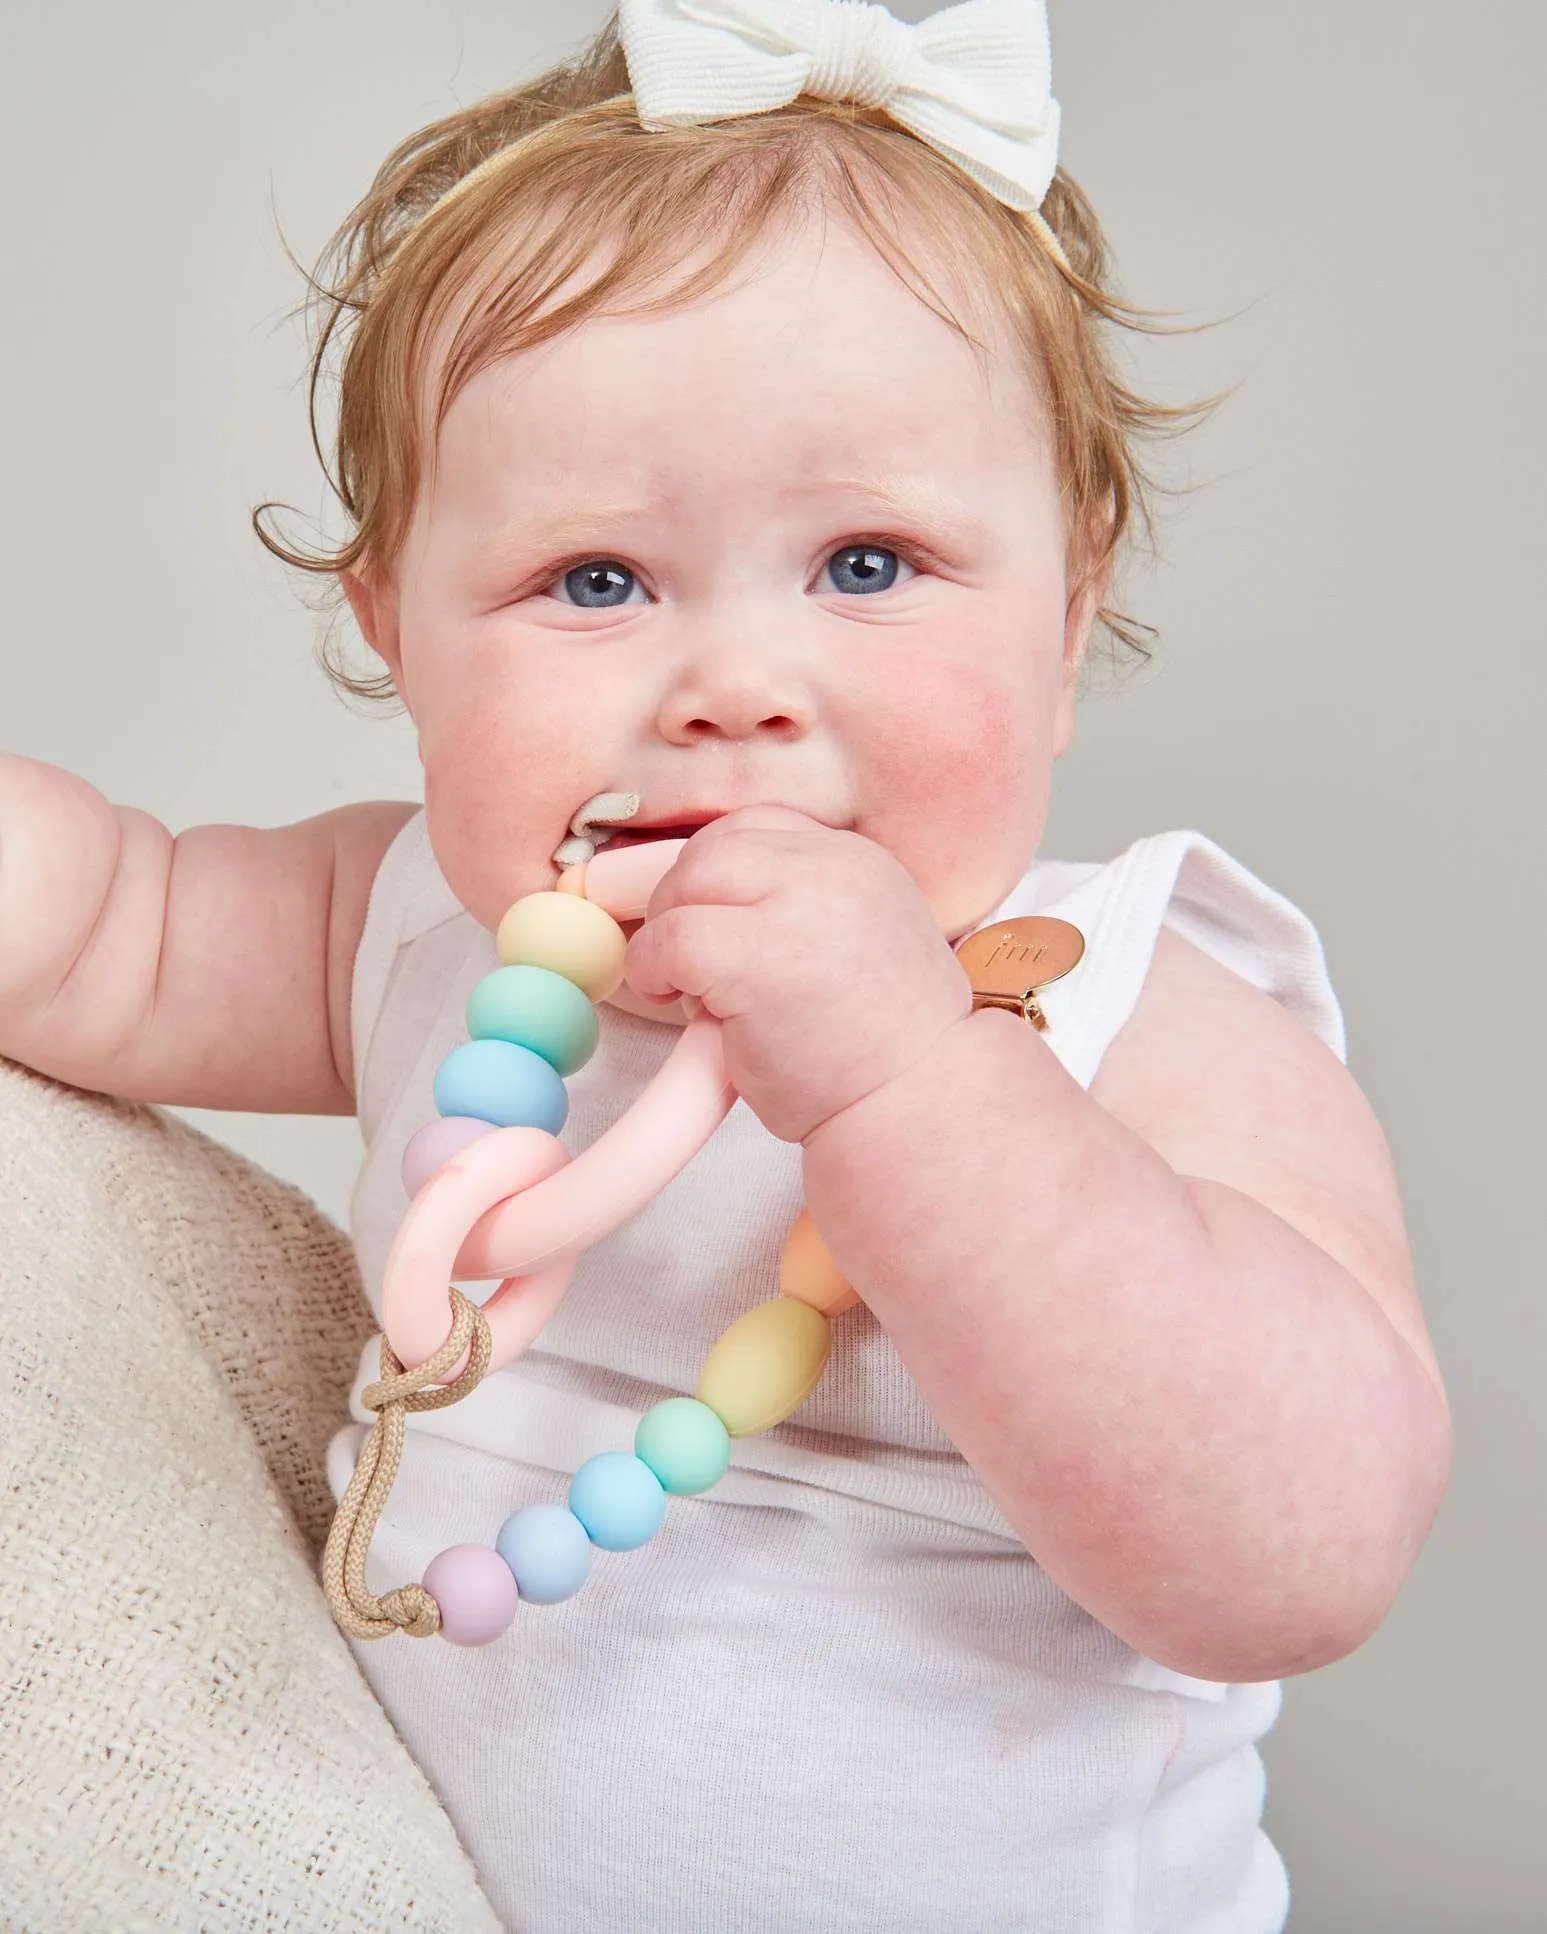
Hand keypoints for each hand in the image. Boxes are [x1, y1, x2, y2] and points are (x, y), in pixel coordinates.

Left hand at [622, 806, 972, 1144]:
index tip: (711, 917)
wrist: (919, 1106)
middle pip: (716, 846)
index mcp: (860, 862)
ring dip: (665, 935)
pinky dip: (653, 969)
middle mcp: (833, 870)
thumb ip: (805, 909)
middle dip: (682, 899)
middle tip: (683, 958)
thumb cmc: (881, 1050)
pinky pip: (669, 940)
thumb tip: (712, 902)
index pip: (761, 825)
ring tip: (686, 987)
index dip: (719, 871)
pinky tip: (676, 1002)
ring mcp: (796, 910)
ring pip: (686, 883)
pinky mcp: (755, 961)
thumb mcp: (861, 946)